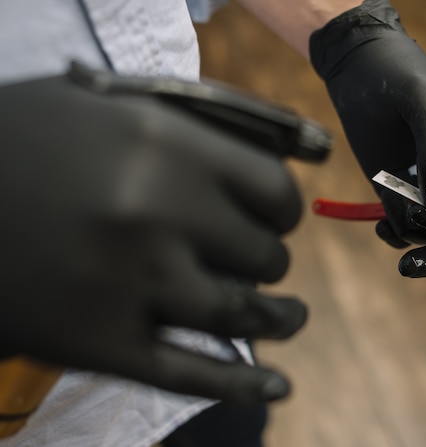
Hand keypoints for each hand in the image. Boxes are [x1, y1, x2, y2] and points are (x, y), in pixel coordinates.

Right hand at [0, 74, 305, 403]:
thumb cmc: (26, 139)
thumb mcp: (109, 105)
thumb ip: (199, 124)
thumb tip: (297, 151)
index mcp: (164, 145)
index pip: (275, 191)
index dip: (283, 208)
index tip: (273, 216)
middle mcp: (154, 213)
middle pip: (263, 255)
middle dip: (266, 258)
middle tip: (253, 257)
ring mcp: (127, 284)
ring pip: (242, 316)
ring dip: (279, 319)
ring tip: (291, 316)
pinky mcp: (96, 343)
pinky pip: (190, 374)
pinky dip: (242, 386)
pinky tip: (277, 388)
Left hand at [310, 0, 425, 275]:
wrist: (356, 67)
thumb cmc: (397, 73)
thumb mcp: (422, 102)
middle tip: (409, 265)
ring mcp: (423, 186)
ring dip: (411, 240)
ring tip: (385, 228)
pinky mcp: (395, 191)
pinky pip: (403, 226)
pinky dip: (393, 234)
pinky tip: (379, 225)